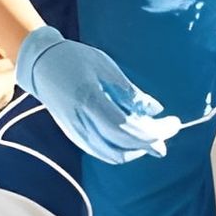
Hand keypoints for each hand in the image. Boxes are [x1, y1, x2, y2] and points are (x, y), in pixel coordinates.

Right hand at [15, 28, 180, 163]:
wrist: (41, 65)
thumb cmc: (75, 59)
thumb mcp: (107, 68)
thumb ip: (131, 93)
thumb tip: (157, 110)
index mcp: (90, 103)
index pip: (128, 130)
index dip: (155, 132)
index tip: (174, 123)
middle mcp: (82, 124)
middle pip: (124, 147)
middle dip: (152, 142)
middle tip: (170, 129)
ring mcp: (76, 133)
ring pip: (114, 155)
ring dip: (138, 149)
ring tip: (154, 134)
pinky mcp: (75, 136)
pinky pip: (103, 151)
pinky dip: (122, 148)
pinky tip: (133, 135)